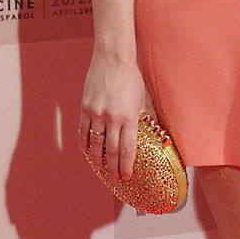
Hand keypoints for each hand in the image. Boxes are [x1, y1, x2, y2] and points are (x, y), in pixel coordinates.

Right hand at [79, 54, 147, 182]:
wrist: (112, 59)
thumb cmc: (132, 78)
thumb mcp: (144, 98)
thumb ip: (147, 117)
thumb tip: (156, 132)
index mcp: (129, 117)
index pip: (128, 148)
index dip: (126, 165)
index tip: (127, 176)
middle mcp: (112, 118)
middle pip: (112, 150)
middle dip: (113, 167)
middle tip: (115, 179)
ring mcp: (96, 113)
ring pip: (95, 144)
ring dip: (97, 160)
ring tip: (100, 170)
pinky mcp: (85, 108)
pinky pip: (83, 131)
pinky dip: (84, 144)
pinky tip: (86, 152)